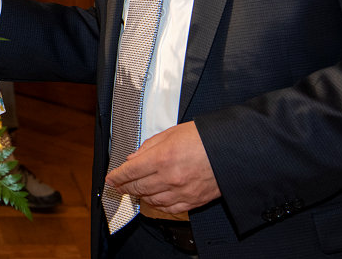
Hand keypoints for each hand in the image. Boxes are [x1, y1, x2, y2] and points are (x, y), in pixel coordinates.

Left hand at [104, 121, 220, 214]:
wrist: (231, 150)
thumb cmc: (204, 138)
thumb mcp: (171, 133)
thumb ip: (148, 147)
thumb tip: (134, 158)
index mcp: (162, 158)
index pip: (130, 172)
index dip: (117, 176)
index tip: (110, 179)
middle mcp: (170, 178)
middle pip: (138, 188)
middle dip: (124, 187)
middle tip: (117, 186)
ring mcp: (182, 192)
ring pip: (151, 200)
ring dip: (139, 196)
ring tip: (133, 192)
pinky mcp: (193, 200)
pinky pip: (169, 208)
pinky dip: (157, 205)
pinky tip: (153, 200)